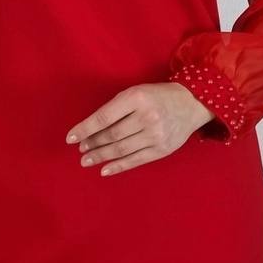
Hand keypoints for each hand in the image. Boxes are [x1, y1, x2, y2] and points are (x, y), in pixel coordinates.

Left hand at [65, 83, 214, 176]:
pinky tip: (104, 169)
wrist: (192, 104)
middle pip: (112, 135)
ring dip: (101, 156)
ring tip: (86, 160)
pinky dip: (118, 166)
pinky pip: (135, 160)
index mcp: (137, 98)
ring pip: (121, 149)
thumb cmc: (157, 96)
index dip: (85, 129)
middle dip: (92, 143)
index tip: (71, 138)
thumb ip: (116, 108)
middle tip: (81, 149)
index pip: (104, 117)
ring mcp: (156, 135)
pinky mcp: (162, 150)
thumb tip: (91, 129)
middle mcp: (147, 117)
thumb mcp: (136, 93)